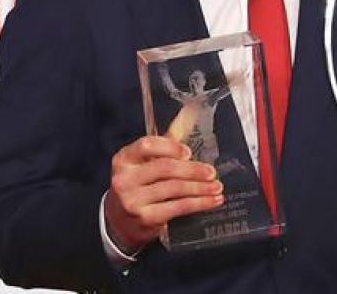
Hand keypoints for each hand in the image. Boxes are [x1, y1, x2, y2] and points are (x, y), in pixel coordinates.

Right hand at [104, 136, 223, 253]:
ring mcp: (133, 200)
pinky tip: (211, 201)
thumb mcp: (143, 164)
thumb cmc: (137, 186)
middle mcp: (124, 179)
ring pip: (174, 188)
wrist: (120, 222)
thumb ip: (165, 143)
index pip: (146, 145)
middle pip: (165, 168)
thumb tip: (188, 115)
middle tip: (211, 172)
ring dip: (200, 188)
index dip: (170, 147)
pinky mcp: (145, 218)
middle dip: (193, 169)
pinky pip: (178, 207)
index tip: (189, 152)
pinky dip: (199, 203)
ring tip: (216, 187)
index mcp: (124, 159)